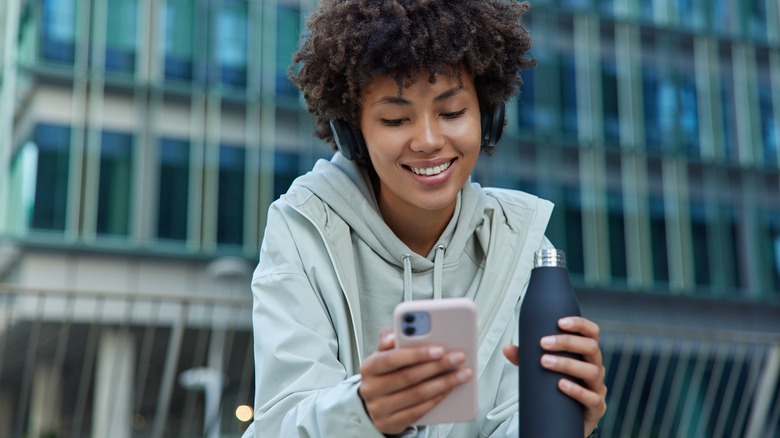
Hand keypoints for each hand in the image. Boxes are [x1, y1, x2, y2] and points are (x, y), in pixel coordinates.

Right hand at [359, 328, 473, 433]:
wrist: (374, 403)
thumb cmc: (384, 373)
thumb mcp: (383, 354)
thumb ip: (390, 340)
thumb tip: (393, 334)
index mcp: (369, 366)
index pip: (393, 358)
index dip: (417, 354)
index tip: (439, 349)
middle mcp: (371, 388)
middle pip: (409, 376)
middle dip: (437, 366)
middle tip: (458, 358)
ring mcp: (379, 408)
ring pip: (417, 394)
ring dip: (444, 383)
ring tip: (462, 373)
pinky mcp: (390, 423)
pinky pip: (418, 411)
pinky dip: (436, 399)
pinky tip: (449, 389)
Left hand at [502, 317, 606, 436]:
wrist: (566, 420)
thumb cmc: (558, 389)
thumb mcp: (543, 370)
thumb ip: (526, 358)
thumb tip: (507, 348)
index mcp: (586, 354)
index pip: (591, 333)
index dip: (579, 324)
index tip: (560, 322)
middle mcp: (595, 367)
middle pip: (591, 348)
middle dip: (566, 342)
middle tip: (544, 342)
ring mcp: (598, 387)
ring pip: (591, 371)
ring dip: (567, 364)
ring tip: (546, 362)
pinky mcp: (596, 408)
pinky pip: (592, 398)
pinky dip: (576, 390)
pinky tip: (561, 385)